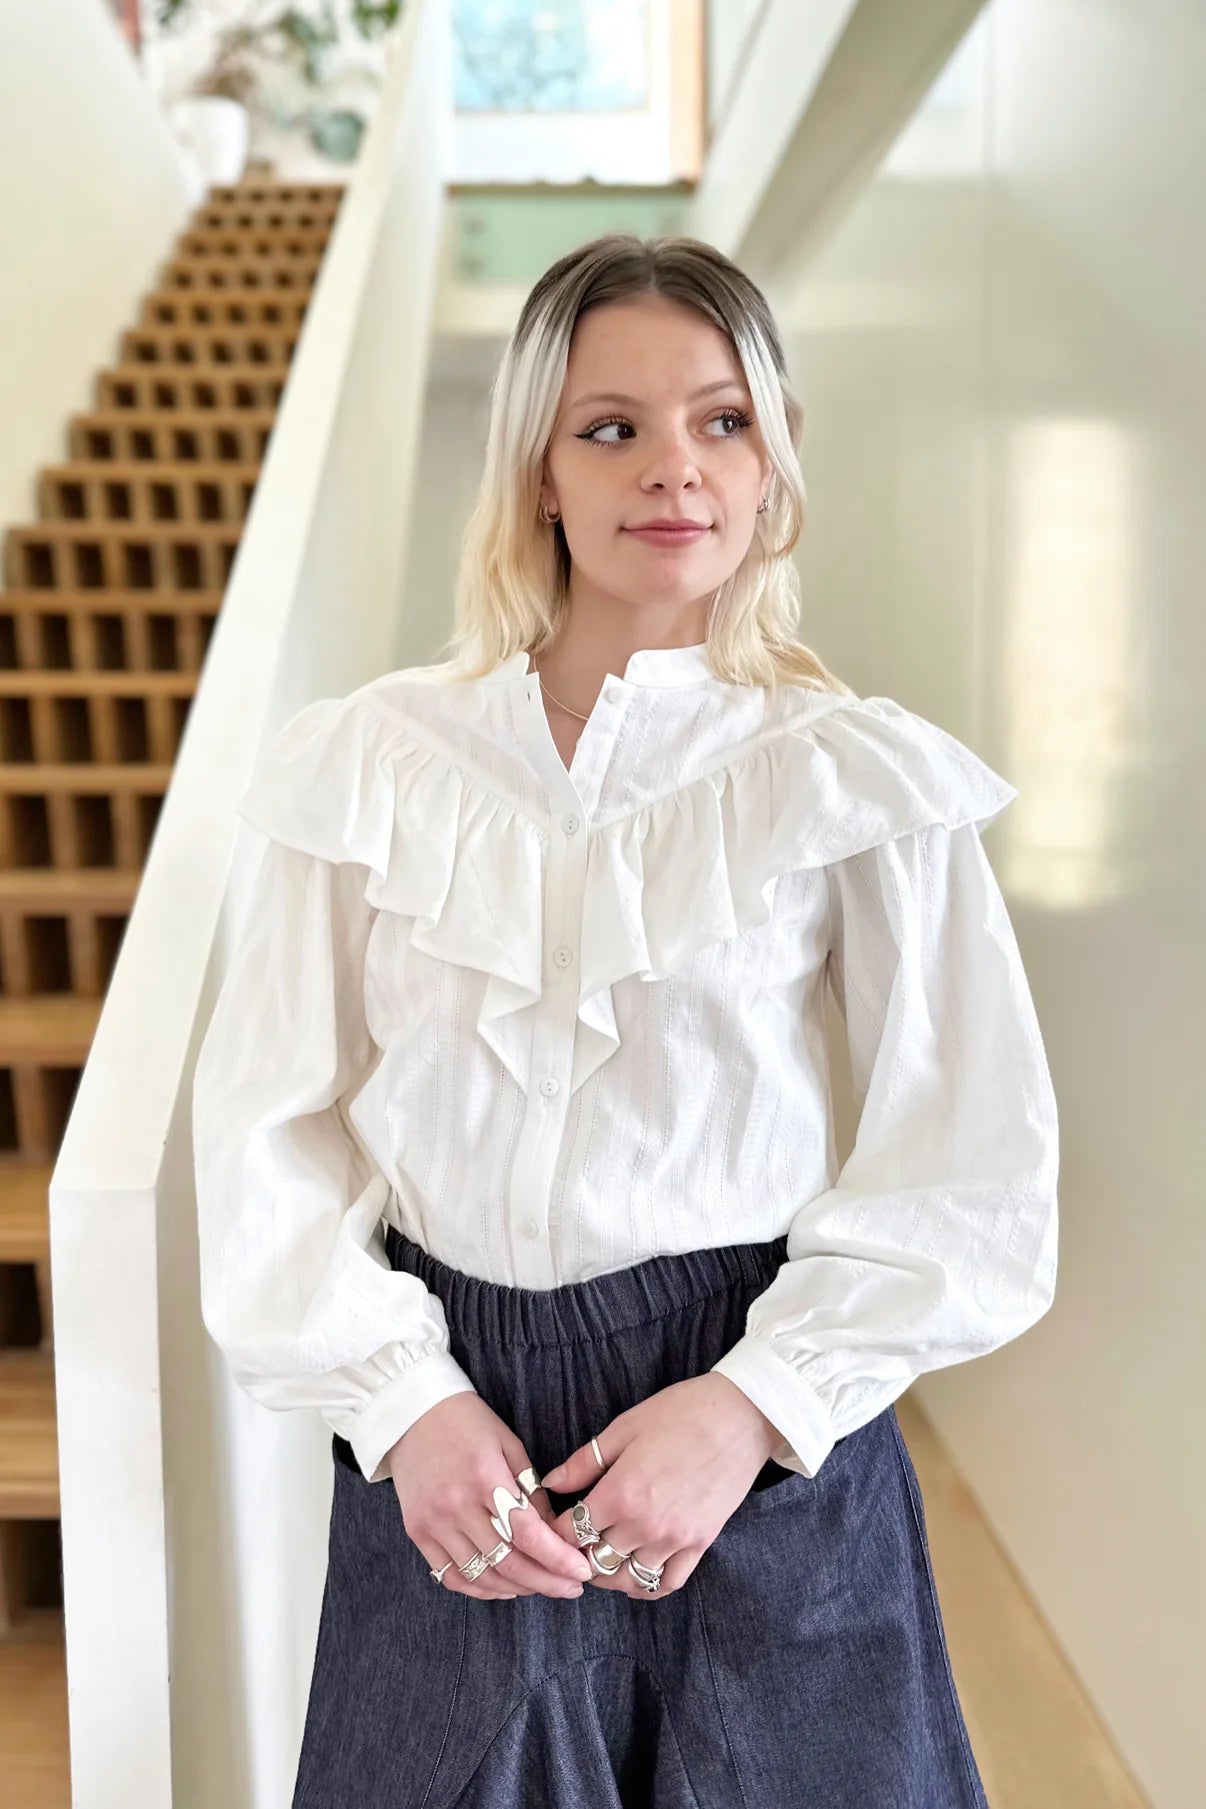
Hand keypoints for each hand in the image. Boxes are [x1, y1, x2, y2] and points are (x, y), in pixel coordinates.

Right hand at [386, 1393, 593, 1600]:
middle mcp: (457, 1506)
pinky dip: (481, 1589)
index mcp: (485, 1477)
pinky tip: (504, 1586)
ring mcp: (434, 1523)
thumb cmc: (467, 1423)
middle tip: (571, 1588)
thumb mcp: (509, 1444)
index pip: (528, 1534)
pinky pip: (452, 1576)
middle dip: (547, 1581)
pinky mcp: (418, 1533)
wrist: (411, 1414)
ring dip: (518, 1588)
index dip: (558, 1559)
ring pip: (482, 1576)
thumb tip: (554, 1532)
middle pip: (508, 1562)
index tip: (581, 1572)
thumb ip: (530, 1490)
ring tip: (542, 1585)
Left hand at [538, 1375, 782, 1599]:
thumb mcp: (624, 1427)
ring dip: (608, 1575)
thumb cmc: (681, 1413)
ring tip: (600, 1559)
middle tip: (572, 1543)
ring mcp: (675, 1539)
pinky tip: (636, 1573)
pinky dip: (647, 1586)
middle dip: (577, 1555)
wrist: (740, 1417)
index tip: (553, 1524)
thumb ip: (584, 1462)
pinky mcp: (700, 1544)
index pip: (572, 1532)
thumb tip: (550, 1484)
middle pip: (595, 1561)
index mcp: (620, 1493)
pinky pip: (668, 1583)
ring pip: (628, 1579)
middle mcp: (644, 1525)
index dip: (555, 1531)